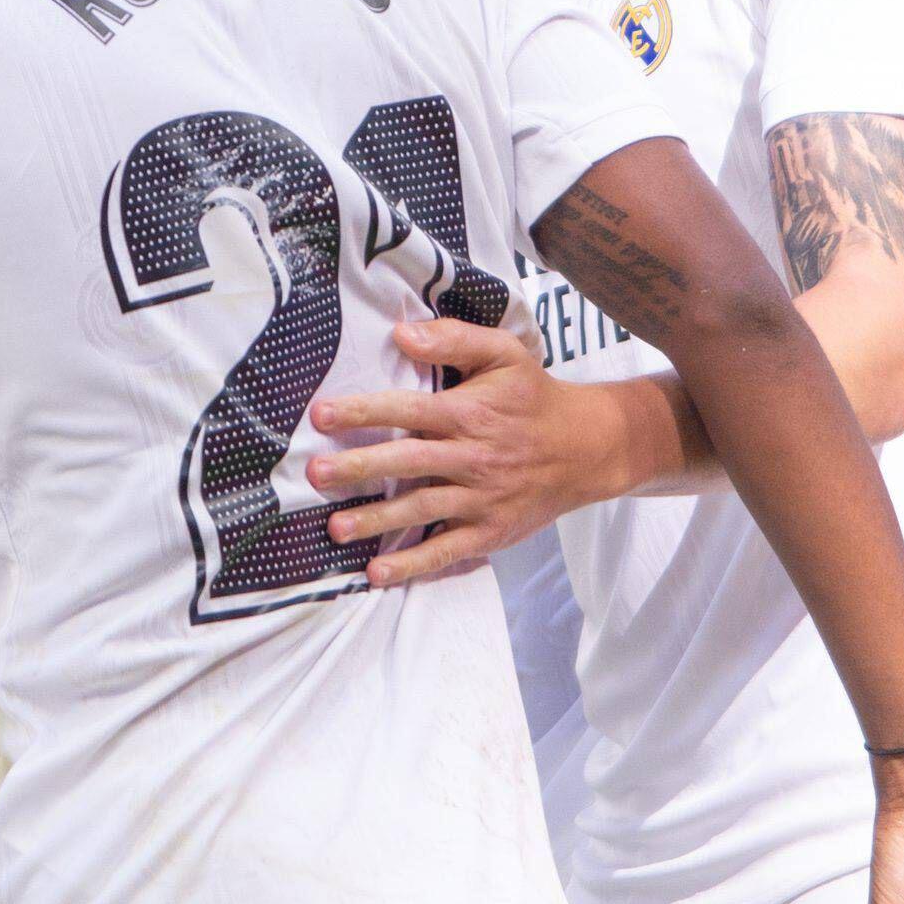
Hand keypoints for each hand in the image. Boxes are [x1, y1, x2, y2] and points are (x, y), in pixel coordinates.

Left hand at [300, 319, 662, 586]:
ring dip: (376, 520)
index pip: (407, 411)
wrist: (588, 448)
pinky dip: (412, 564)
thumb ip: (453, 337)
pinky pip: (447, 551)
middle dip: (359, 468)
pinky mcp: (490, 532)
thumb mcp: (505, 353)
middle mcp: (472, 457)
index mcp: (469, 413)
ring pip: (421, 510)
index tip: (321, 415)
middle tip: (315, 473)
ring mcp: (481, 499)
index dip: (363, 412)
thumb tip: (401, 332)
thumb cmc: (534, 397)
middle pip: (407, 464)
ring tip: (334, 528)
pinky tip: (376, 572)